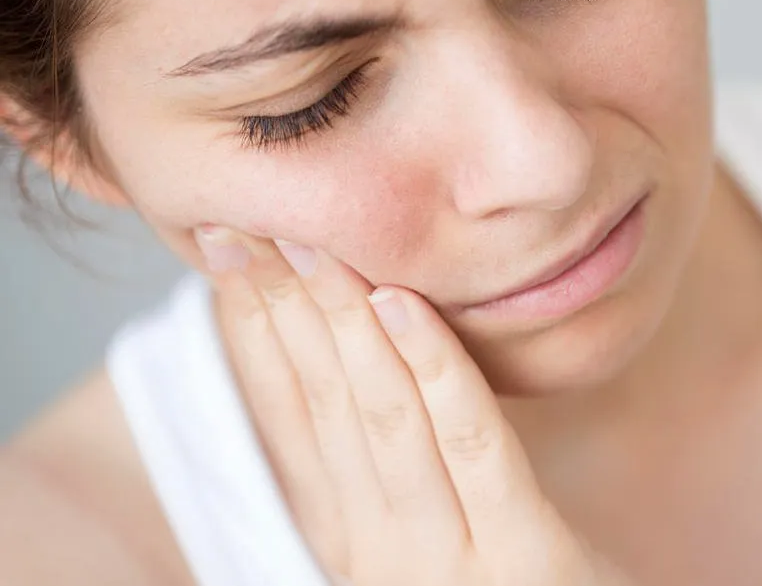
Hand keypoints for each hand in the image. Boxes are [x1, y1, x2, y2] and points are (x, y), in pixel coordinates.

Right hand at [194, 226, 631, 585]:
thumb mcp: (429, 522)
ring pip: (381, 416)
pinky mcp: (523, 556)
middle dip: (281, 308)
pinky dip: (435, 368)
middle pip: (322, 405)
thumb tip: (343, 355)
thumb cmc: (507, 578)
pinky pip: (469, 444)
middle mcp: (378, 551)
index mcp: (350, 537)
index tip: (227, 250)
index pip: (288, 416)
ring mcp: (445, 559)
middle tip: (250, 222)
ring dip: (342, 324)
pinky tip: (403, 302)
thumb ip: (386, 455)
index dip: (251, 330)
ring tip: (313, 245)